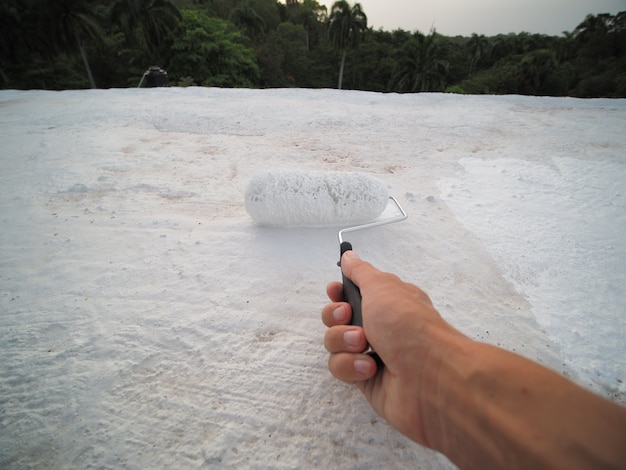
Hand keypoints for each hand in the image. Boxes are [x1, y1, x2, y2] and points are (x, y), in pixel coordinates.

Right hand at [321, 251, 468, 445]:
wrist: (429, 375)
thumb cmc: (407, 324)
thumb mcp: (381, 287)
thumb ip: (360, 271)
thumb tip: (348, 256)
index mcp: (387, 301)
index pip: (353, 293)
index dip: (339, 292)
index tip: (334, 290)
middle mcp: (379, 326)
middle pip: (336, 317)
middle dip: (336, 316)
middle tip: (348, 316)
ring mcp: (371, 353)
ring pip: (334, 343)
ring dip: (344, 341)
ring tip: (365, 345)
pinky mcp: (364, 379)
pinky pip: (340, 368)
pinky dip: (351, 366)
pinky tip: (370, 368)